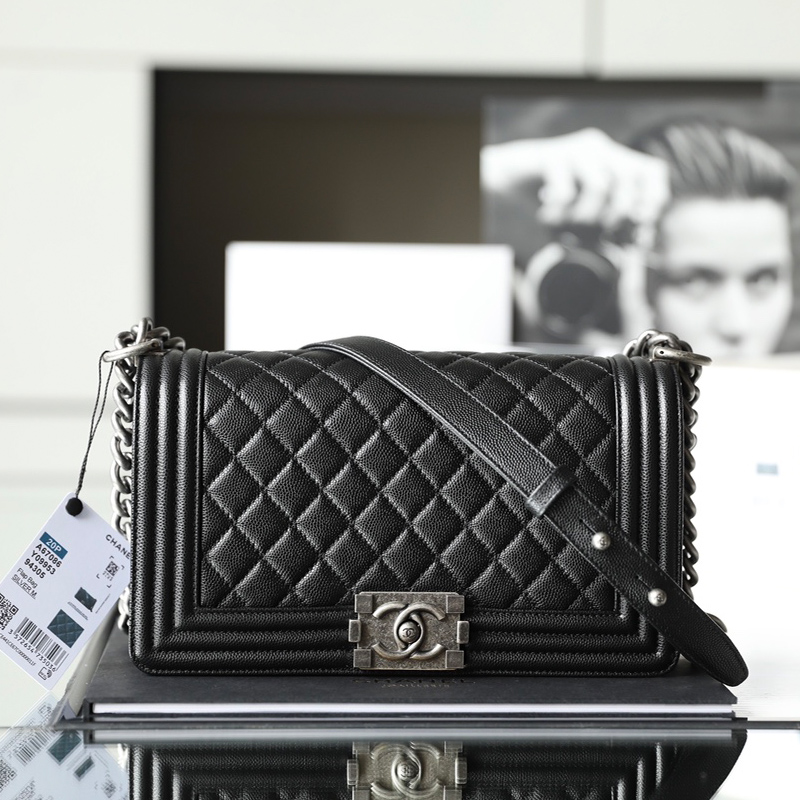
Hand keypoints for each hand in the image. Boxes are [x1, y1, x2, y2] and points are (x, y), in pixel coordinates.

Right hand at [481, 127, 670, 237]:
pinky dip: (558, 213)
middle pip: (629, 181)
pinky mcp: (552, 156)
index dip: (652, 201)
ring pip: (600, 187)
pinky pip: (567, 191)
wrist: (507, 183)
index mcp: (615, 160)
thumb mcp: (584, 217)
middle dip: (614, 218)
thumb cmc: (550, 204)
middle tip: (593, 235)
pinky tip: (546, 215)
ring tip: (564, 228)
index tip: (637, 227)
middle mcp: (601, 150)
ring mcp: (576, 150)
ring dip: (582, 218)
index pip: (652, 173)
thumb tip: (642, 243)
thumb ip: (611, 228)